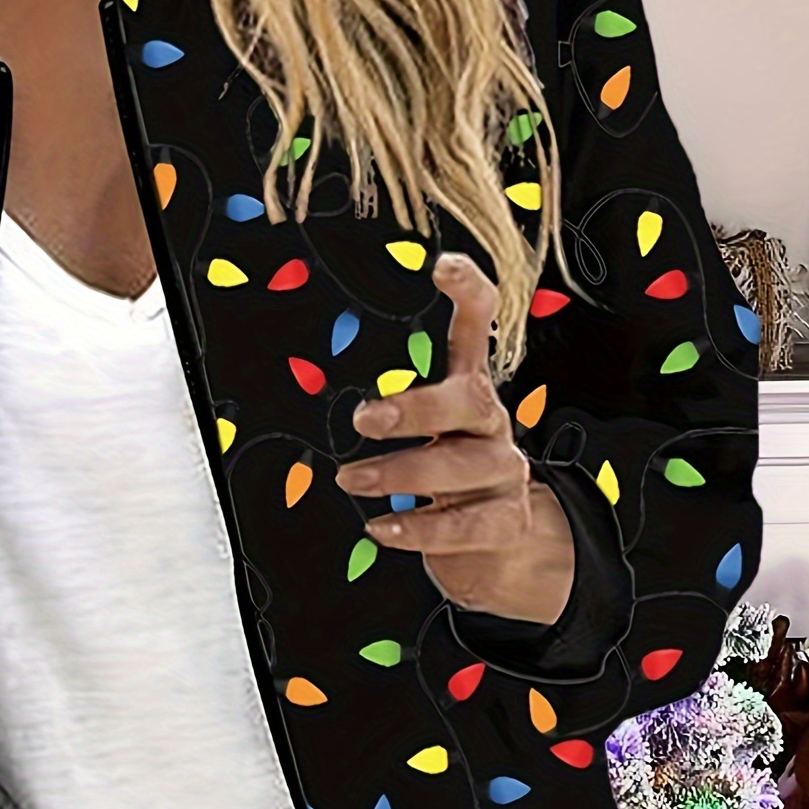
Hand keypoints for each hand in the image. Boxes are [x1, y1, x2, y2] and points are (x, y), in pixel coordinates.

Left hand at [334, 252, 574, 625]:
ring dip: (400, 473)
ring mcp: (504, 472)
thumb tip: (303, 383)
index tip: (443, 267)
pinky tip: (382, 530)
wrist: (498, 541)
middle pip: (469, 400)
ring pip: (460, 467)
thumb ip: (383, 407)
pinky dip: (419, 531)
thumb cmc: (444, 471)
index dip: (468, 294)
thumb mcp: (421, 429)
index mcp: (468, 387)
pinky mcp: (506, 522)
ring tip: (352, 480)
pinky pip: (464, 526)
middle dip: (416, 407)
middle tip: (365, 417)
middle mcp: (491, 423)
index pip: (477, 329)